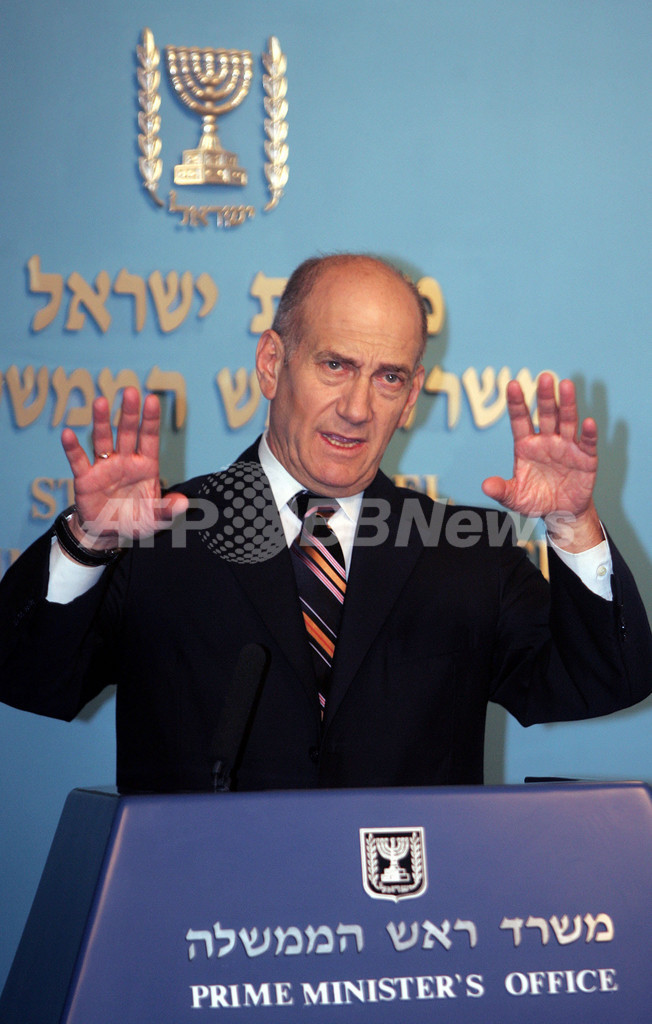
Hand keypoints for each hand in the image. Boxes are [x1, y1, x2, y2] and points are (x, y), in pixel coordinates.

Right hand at [61, 387, 187, 550]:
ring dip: (101, 422)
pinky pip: (79, 461)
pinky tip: (68, 434)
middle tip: (130, 390)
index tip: (152, 400)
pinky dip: (73, 448)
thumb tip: (183, 503)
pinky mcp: (86, 478)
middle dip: (129, 413)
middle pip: (127, 433)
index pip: (149, 439)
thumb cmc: (136, 521)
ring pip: (103, 440)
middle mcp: (125, 461)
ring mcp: (105, 467)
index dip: (150, 420)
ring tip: (100, 401)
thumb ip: (168, 510)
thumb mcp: (156, 519)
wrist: (109, 534)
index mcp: (145, 466)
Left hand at [481, 374, 602, 551]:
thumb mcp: (515, 498)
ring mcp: (567, 447)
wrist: (560, 513)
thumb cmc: (535, 499)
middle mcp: (547, 440)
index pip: (520, 420)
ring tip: (566, 386)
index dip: (517, 403)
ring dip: (567, 405)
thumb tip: (485, 486)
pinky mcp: (586, 458)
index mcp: (526, 445)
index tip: (512, 384)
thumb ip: (501, 490)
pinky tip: (588, 422)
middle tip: (544, 377)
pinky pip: (587, 443)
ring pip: (567, 421)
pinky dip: (588, 433)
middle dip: (545, 397)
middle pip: (546, 414)